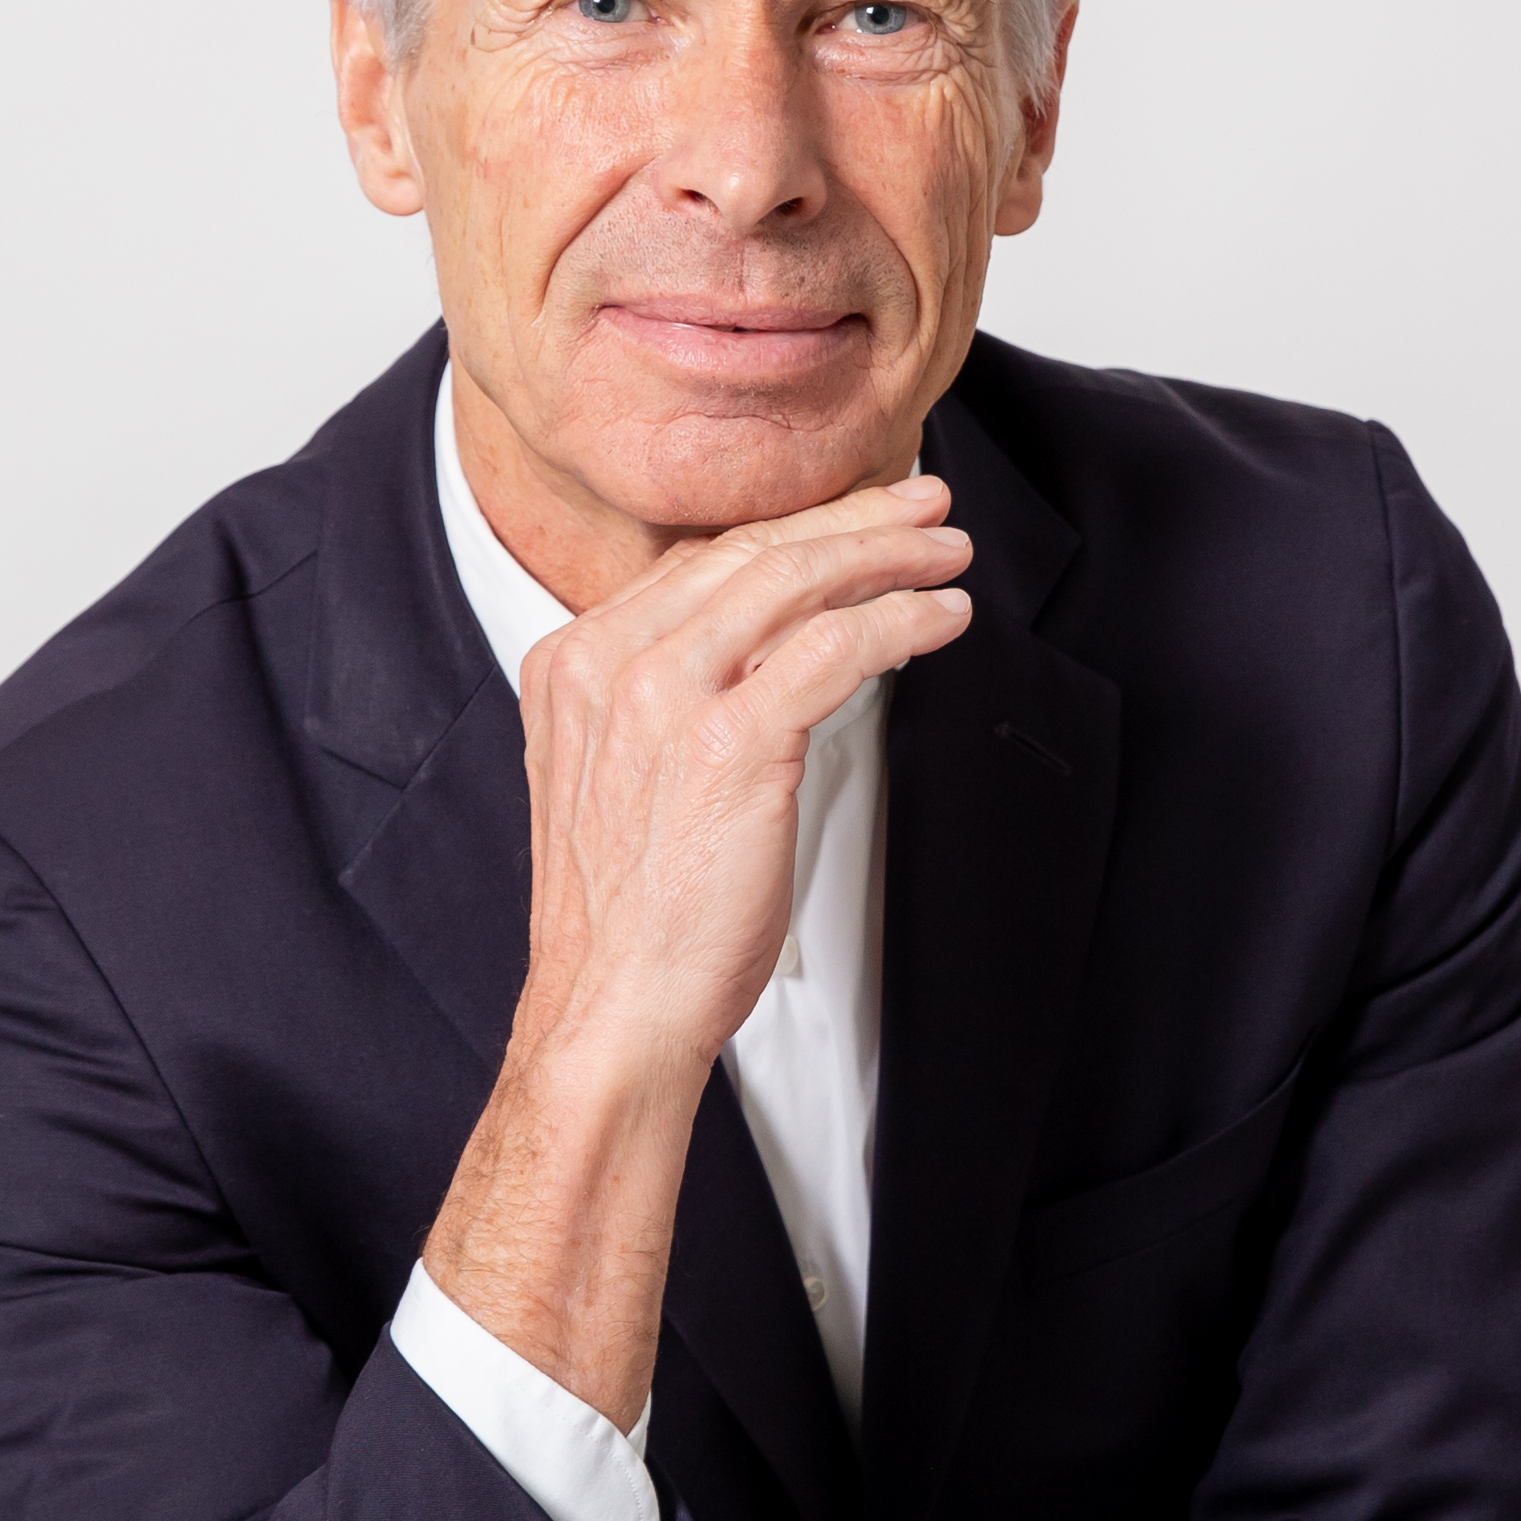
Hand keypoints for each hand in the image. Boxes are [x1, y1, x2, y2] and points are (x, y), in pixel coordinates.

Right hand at [421, 473, 970, 1427]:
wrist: (611, 1016)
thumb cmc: (629, 924)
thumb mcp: (619, 783)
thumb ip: (662, 704)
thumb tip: (759, 651)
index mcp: (572, 664)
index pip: (696, 561)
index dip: (788, 531)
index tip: (851, 518)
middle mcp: (608, 664)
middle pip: (748, 554)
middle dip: (850, 518)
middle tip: (924, 503)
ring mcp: (663, 698)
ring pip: (795, 582)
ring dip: (888, 556)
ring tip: (948, 553)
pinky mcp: (729, 744)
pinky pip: (834, 647)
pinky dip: (901, 621)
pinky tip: (943, 620)